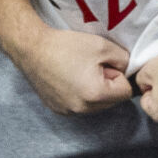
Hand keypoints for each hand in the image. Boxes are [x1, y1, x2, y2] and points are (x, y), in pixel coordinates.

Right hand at [11, 26, 131, 115]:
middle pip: (111, 101)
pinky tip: (67, 79)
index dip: (117, 74)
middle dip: (107, 85)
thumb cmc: (65, 45)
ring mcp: (69, 111)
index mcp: (96, 95)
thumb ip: (124, 60)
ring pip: (96, 105)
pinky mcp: (58, 109)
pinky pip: (79, 106)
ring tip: (77, 72)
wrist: (30, 48)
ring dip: (93, 91)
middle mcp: (83, 109)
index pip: (125, 91)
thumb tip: (127, 71)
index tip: (101, 64)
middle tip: (89, 67)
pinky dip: (78, 95)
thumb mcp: (102, 46)